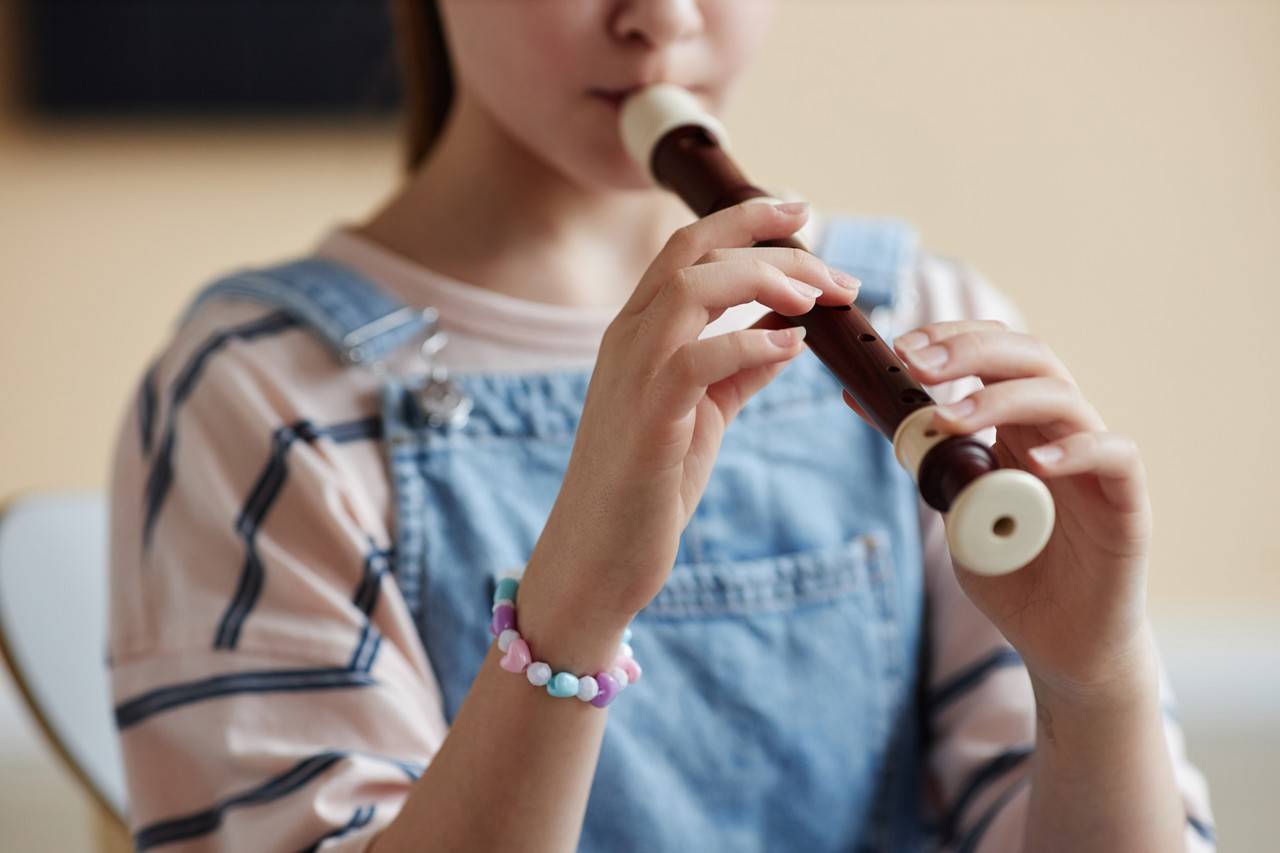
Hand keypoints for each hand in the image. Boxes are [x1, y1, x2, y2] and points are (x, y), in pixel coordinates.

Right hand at [537, 200, 858, 621]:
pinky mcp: (649, 420)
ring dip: (764, 280)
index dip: (746, 219)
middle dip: (767, 238)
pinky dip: (750, 342)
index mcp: (639, 333)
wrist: (598, 556)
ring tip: (816, 298)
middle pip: (693, 250)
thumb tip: (789, 334)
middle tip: (831, 260)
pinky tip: (791, 346)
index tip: (801, 213)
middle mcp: (629, 340)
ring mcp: (633, 376)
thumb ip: (740, 369)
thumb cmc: (648, 485)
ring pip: (692, 288)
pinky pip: (697, 358)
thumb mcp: (703, 413)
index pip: (688, 248)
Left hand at [843, 319, 1155, 702]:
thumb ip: (923, 456)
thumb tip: (861, 397)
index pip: (996, 354)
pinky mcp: (1127, 503)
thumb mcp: (951, 504)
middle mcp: (1059, 432)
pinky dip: (1077, 450)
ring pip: (1064, 399)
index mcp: (1019, 426)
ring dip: (1002, 400)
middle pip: (1030, 359)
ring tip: (951, 418)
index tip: (902, 345)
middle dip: (971, 352)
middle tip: (917, 362)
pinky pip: (1115, 456)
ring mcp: (1096, 465)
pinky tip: (1035, 463)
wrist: (1061, 644)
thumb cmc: (1012, 570)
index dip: (953, 337)